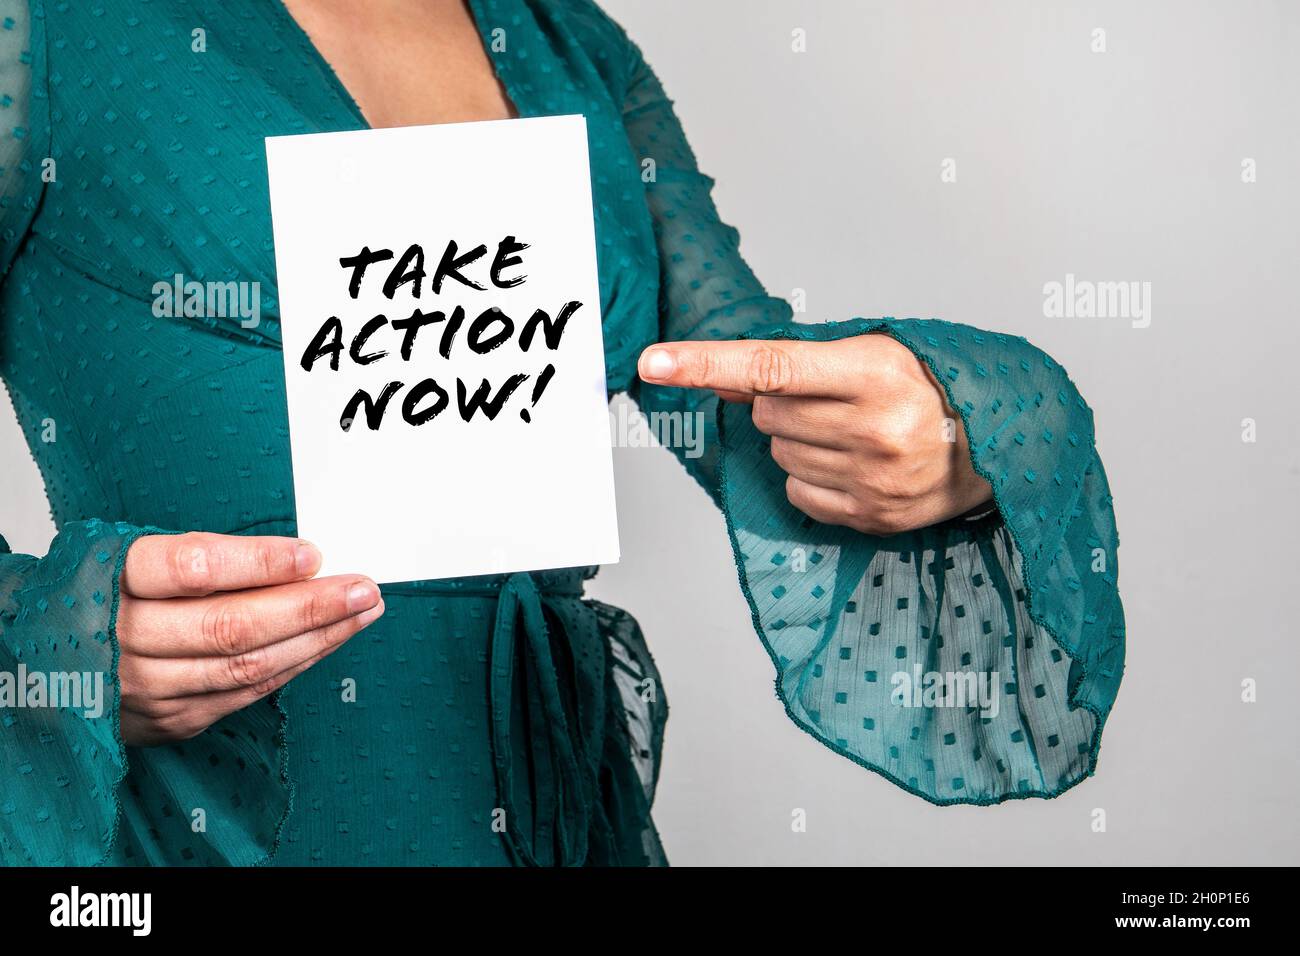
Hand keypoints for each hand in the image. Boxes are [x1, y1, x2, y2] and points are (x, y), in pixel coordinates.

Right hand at [115, 533, 383, 744]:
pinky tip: (325, 644)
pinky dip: (291, 666)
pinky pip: (241, 694)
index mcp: (113, 579)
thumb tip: (301, 560)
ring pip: (245, 666)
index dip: (259, 563)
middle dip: (310, 608)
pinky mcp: (164, 719)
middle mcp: (123, 637)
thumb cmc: (106, 591)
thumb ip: (209, 558)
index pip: (193, 568)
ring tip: (361, 612)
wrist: (39, 655)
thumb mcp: (137, 554)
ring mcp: (142, 687)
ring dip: (315, 639)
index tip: (314, 555)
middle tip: (363, 589)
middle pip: (231, 625)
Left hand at [638, 334, 992, 534]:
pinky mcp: (872, 516)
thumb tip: (720, 374)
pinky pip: (797, 494)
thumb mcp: (876, 352)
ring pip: (778, 454)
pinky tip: (851, 464)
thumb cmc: (931, 388)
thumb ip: (797, 361)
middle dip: (780, 403)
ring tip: (851, 432)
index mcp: (875, 372)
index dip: (705, 362)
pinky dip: (809, 476)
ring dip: (797, 439)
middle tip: (828, 400)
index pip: (769, 365)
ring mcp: (872, 478)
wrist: (1001, 447)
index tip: (655, 362)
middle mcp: (873, 427)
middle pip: (765, 413)